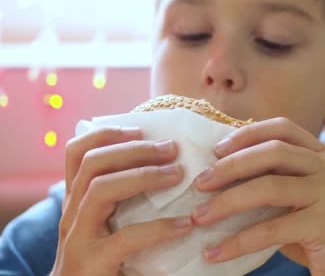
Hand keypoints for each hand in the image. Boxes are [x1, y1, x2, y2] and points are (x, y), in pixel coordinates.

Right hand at [51, 127, 193, 275]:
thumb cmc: (107, 262)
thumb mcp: (109, 225)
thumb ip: (125, 199)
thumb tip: (170, 165)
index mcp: (76, 202)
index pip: (76, 154)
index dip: (106, 135)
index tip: (140, 130)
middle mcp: (71, 216)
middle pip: (92, 165)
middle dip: (134, 150)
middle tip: (172, 149)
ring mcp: (77, 240)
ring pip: (100, 190)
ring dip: (143, 176)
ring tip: (178, 175)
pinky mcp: (92, 264)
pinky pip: (125, 238)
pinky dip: (159, 228)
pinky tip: (185, 225)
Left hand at [191, 118, 324, 274]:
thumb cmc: (320, 231)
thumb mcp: (299, 197)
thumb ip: (274, 179)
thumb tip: (218, 172)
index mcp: (324, 155)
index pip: (283, 128)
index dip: (247, 134)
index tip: (216, 150)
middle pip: (274, 151)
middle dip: (230, 166)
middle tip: (199, 183)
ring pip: (269, 187)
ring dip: (227, 202)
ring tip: (199, 217)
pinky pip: (272, 228)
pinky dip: (238, 241)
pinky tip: (216, 252)